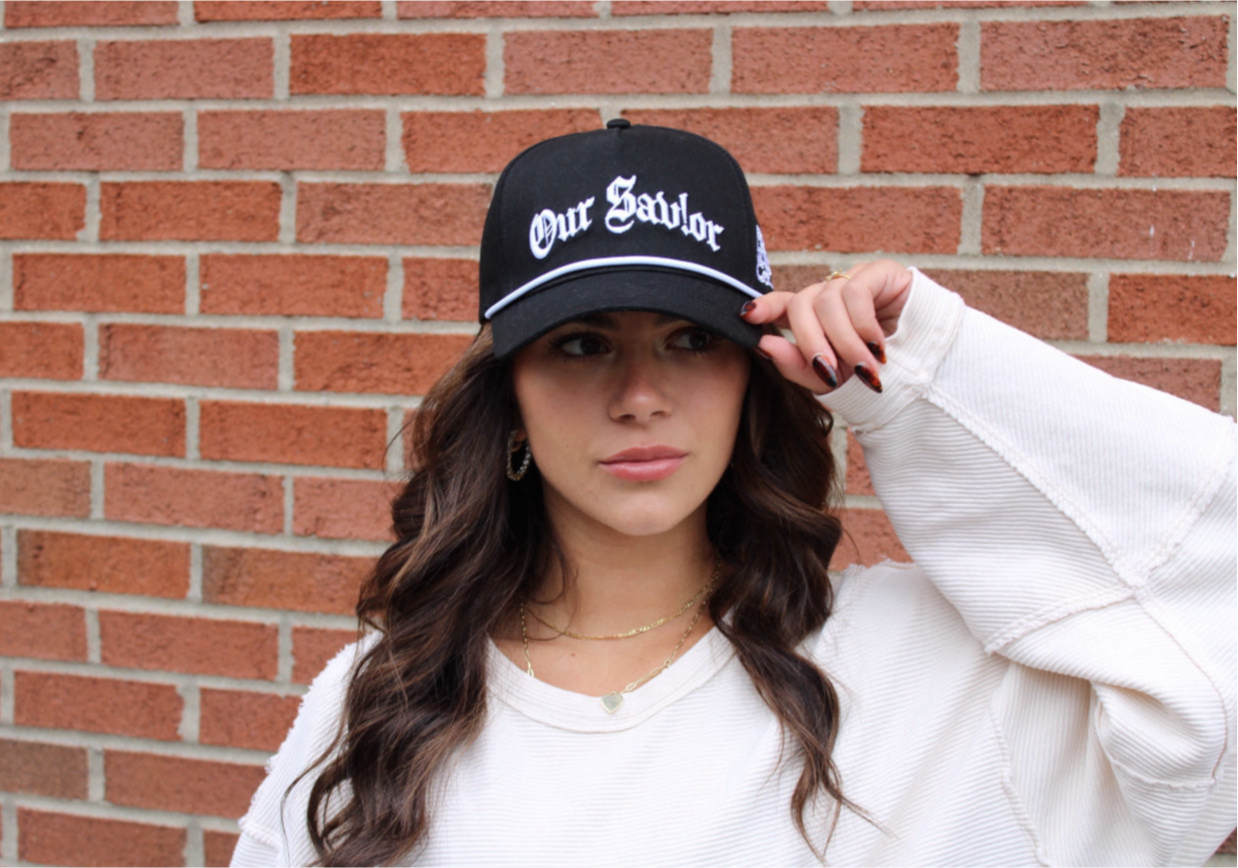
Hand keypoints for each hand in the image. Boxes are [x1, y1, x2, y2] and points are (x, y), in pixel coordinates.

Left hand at [740, 259, 912, 393]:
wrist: (929, 365)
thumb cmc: (875, 372)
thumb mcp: (833, 379)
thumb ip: (797, 366)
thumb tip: (764, 344)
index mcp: (813, 318)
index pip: (782, 304)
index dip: (764, 306)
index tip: (746, 314)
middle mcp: (829, 294)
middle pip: (802, 304)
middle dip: (811, 342)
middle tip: (830, 373)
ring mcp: (854, 280)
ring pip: (828, 301)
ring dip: (845, 342)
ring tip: (866, 368)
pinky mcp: (879, 272)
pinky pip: (855, 293)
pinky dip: (863, 325)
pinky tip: (879, 346)